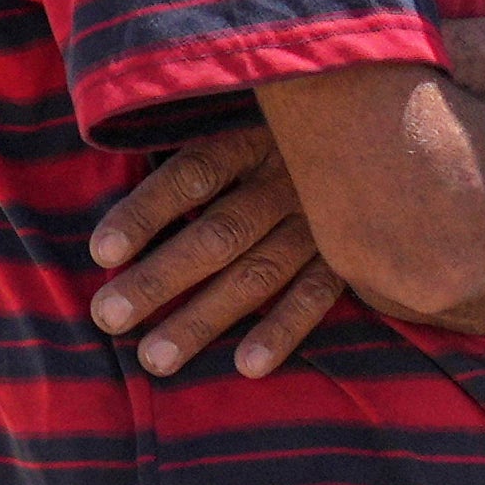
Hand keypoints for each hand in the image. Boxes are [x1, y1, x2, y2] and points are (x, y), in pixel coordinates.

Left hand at [90, 114, 350, 382]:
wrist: (381, 139)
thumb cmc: (286, 133)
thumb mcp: (246, 118)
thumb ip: (198, 151)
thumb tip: (124, 203)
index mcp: (253, 138)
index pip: (193, 175)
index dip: (146, 213)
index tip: (102, 253)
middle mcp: (288, 180)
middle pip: (218, 235)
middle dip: (160, 280)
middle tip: (109, 318)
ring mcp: (324, 222)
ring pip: (258, 274)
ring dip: (205, 319)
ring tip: (155, 359)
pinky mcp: (350, 255)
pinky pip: (316, 297)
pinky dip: (283, 330)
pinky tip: (246, 366)